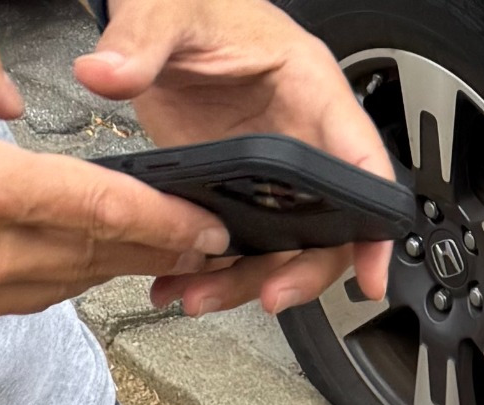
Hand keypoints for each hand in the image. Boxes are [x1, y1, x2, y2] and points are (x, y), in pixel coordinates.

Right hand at [0, 0, 231, 325]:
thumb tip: (13, 93)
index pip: (89, 210)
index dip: (160, 220)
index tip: (206, 223)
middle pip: (89, 261)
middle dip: (153, 250)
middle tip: (203, 237)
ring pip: (60, 287)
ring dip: (109, 268)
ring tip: (155, 247)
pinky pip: (21, 299)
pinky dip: (59, 278)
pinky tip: (82, 258)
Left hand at [76, 0, 397, 316]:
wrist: (163, 14)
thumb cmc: (193, 1)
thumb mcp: (169, 10)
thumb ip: (141, 42)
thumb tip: (107, 73)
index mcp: (309, 88)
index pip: (362, 163)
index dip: (376, 224)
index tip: (371, 271)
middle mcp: (300, 138)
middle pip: (327, 226)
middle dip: (299, 271)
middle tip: (268, 296)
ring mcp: (272, 173)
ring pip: (282, 247)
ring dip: (244, 282)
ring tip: (198, 296)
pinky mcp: (239, 191)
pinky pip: (241, 244)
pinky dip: (213, 271)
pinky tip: (182, 281)